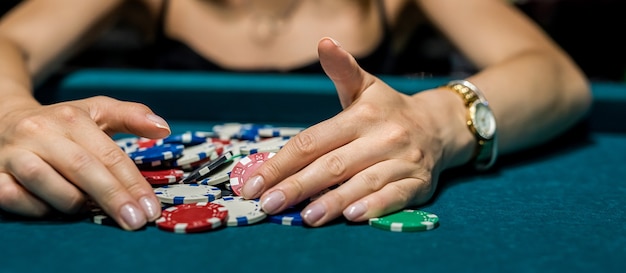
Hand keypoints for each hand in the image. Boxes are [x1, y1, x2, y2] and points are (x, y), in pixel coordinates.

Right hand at [0, 96, 169, 229]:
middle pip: (83, 169)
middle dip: (113, 198)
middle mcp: (40, 132)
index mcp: (71, 118)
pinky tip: (51, 208)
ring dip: (72, 202)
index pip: (109, 155)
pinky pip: (12, 196)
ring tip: (88, 208)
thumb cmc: (61, 122)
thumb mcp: (96, 111)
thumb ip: (131, 116)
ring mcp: (13, 153)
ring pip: (45, 184)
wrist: (3, 118)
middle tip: (135, 221)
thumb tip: (163, 128)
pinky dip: (34, 206)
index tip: (150, 207)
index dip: (132, 183)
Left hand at [241, 37, 470, 225]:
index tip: (256, 183)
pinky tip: (351, 216)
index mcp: (361, 115)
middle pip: (333, 165)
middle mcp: (382, 137)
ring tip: (305, 218)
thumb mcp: (365, 86)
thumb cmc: (388, 110)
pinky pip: (395, 196)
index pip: (313, 141)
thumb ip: (341, 69)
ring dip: (333, 201)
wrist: (438, 126)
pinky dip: (374, 207)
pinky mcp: (419, 182)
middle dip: (298, 186)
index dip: (282, 163)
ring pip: (363, 182)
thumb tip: (324, 42)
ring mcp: (402, 160)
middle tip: (269, 204)